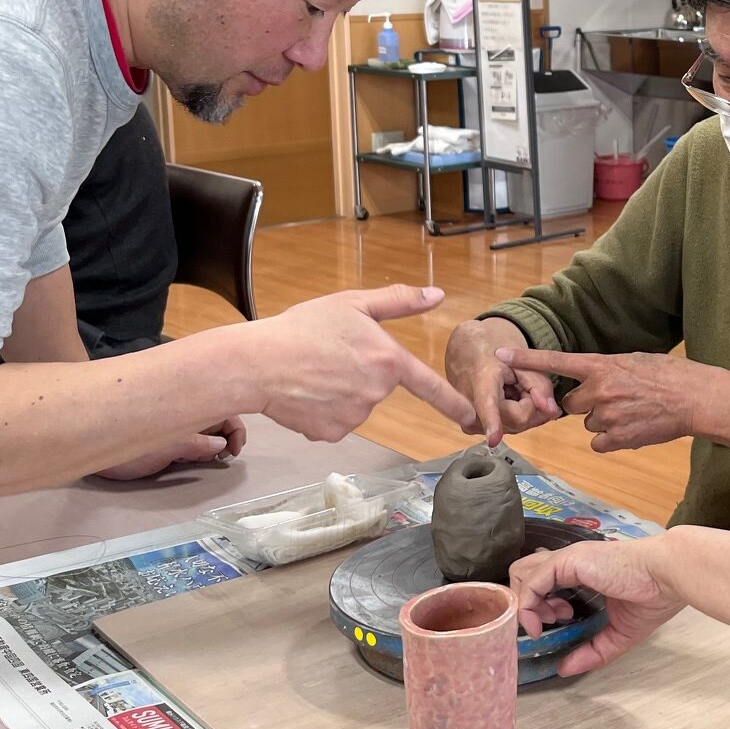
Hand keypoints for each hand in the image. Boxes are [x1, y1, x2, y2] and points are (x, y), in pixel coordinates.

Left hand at [94, 417, 246, 479]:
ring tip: (209, 460)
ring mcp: (177, 425)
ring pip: (207, 431)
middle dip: (227, 438)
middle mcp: (186, 413)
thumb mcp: (166, 448)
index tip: (232, 453)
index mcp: (190, 408)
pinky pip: (193, 441)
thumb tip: (222, 445)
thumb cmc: (128, 448)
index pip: (227, 410)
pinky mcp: (167, 438)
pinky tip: (196, 460)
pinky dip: (200, 450)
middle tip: (222, 459)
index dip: (236, 431)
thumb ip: (196, 445)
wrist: (89, 443)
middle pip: (219, 419)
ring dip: (214, 445)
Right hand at [248, 286, 477, 439]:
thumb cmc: (302, 328)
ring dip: (340, 392)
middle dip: (360, 373)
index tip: (473, 417)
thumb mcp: (353, 304)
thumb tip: (437, 294)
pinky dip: (323, 411)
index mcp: (388, 360)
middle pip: (379, 386)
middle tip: (327, 356)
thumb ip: (399, 301)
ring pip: (356, 405)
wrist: (257, 363)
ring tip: (311, 372)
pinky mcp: (332, 434)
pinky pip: (335, 422)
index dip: (454, 403)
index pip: (430, 386)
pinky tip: (304, 393)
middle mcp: (377, 393)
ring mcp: (355, 417)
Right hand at [446, 318, 560, 444]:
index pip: (489, 406)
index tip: (493, 440)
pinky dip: (514, 414)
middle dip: (531, 404)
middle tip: (522, 383)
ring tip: (511, 387)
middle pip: (516, 420)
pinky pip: (506, 427)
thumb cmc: (494, 350)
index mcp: (481, 381)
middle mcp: (470, 405)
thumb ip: (540, 385)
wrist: (468, 351)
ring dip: (523, 409)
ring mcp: (469, 420)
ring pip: (515, 426)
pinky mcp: (472, 428)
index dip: (492, 422)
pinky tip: (506, 398)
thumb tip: (552, 413)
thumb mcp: (522, 360)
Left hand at [497, 347, 714, 452]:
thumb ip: (607, 370)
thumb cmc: (670, 375)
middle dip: (586, 404)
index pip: (556, 361)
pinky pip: (599, 442)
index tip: (499, 356)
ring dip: (603, 421)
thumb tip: (594, 381)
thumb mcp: (635, 361)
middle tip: (615, 399)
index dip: (526, 359)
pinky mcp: (616, 438)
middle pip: (571, 404)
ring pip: (588, 424)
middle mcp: (598, 390)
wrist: (695, 398)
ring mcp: (606, 416)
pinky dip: (612, 438)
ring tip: (633, 412)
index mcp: (602, 366)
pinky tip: (633, 428)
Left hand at [509, 535, 685, 674]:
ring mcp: (568, 559)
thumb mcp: (616, 634)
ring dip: (523, 602)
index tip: (557, 622)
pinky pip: (532, 581)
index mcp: (582, 571)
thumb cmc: (651, 598)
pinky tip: (539, 623)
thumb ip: (591, 652)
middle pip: (525, 572)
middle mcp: (570, 561)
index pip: (543, 578)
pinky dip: (527, 605)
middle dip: (526, 600)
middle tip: (547, 622)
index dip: (541, 602)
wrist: (667, 577)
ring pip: (521, 572)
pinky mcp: (568, 561)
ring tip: (542, 623)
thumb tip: (564, 669)